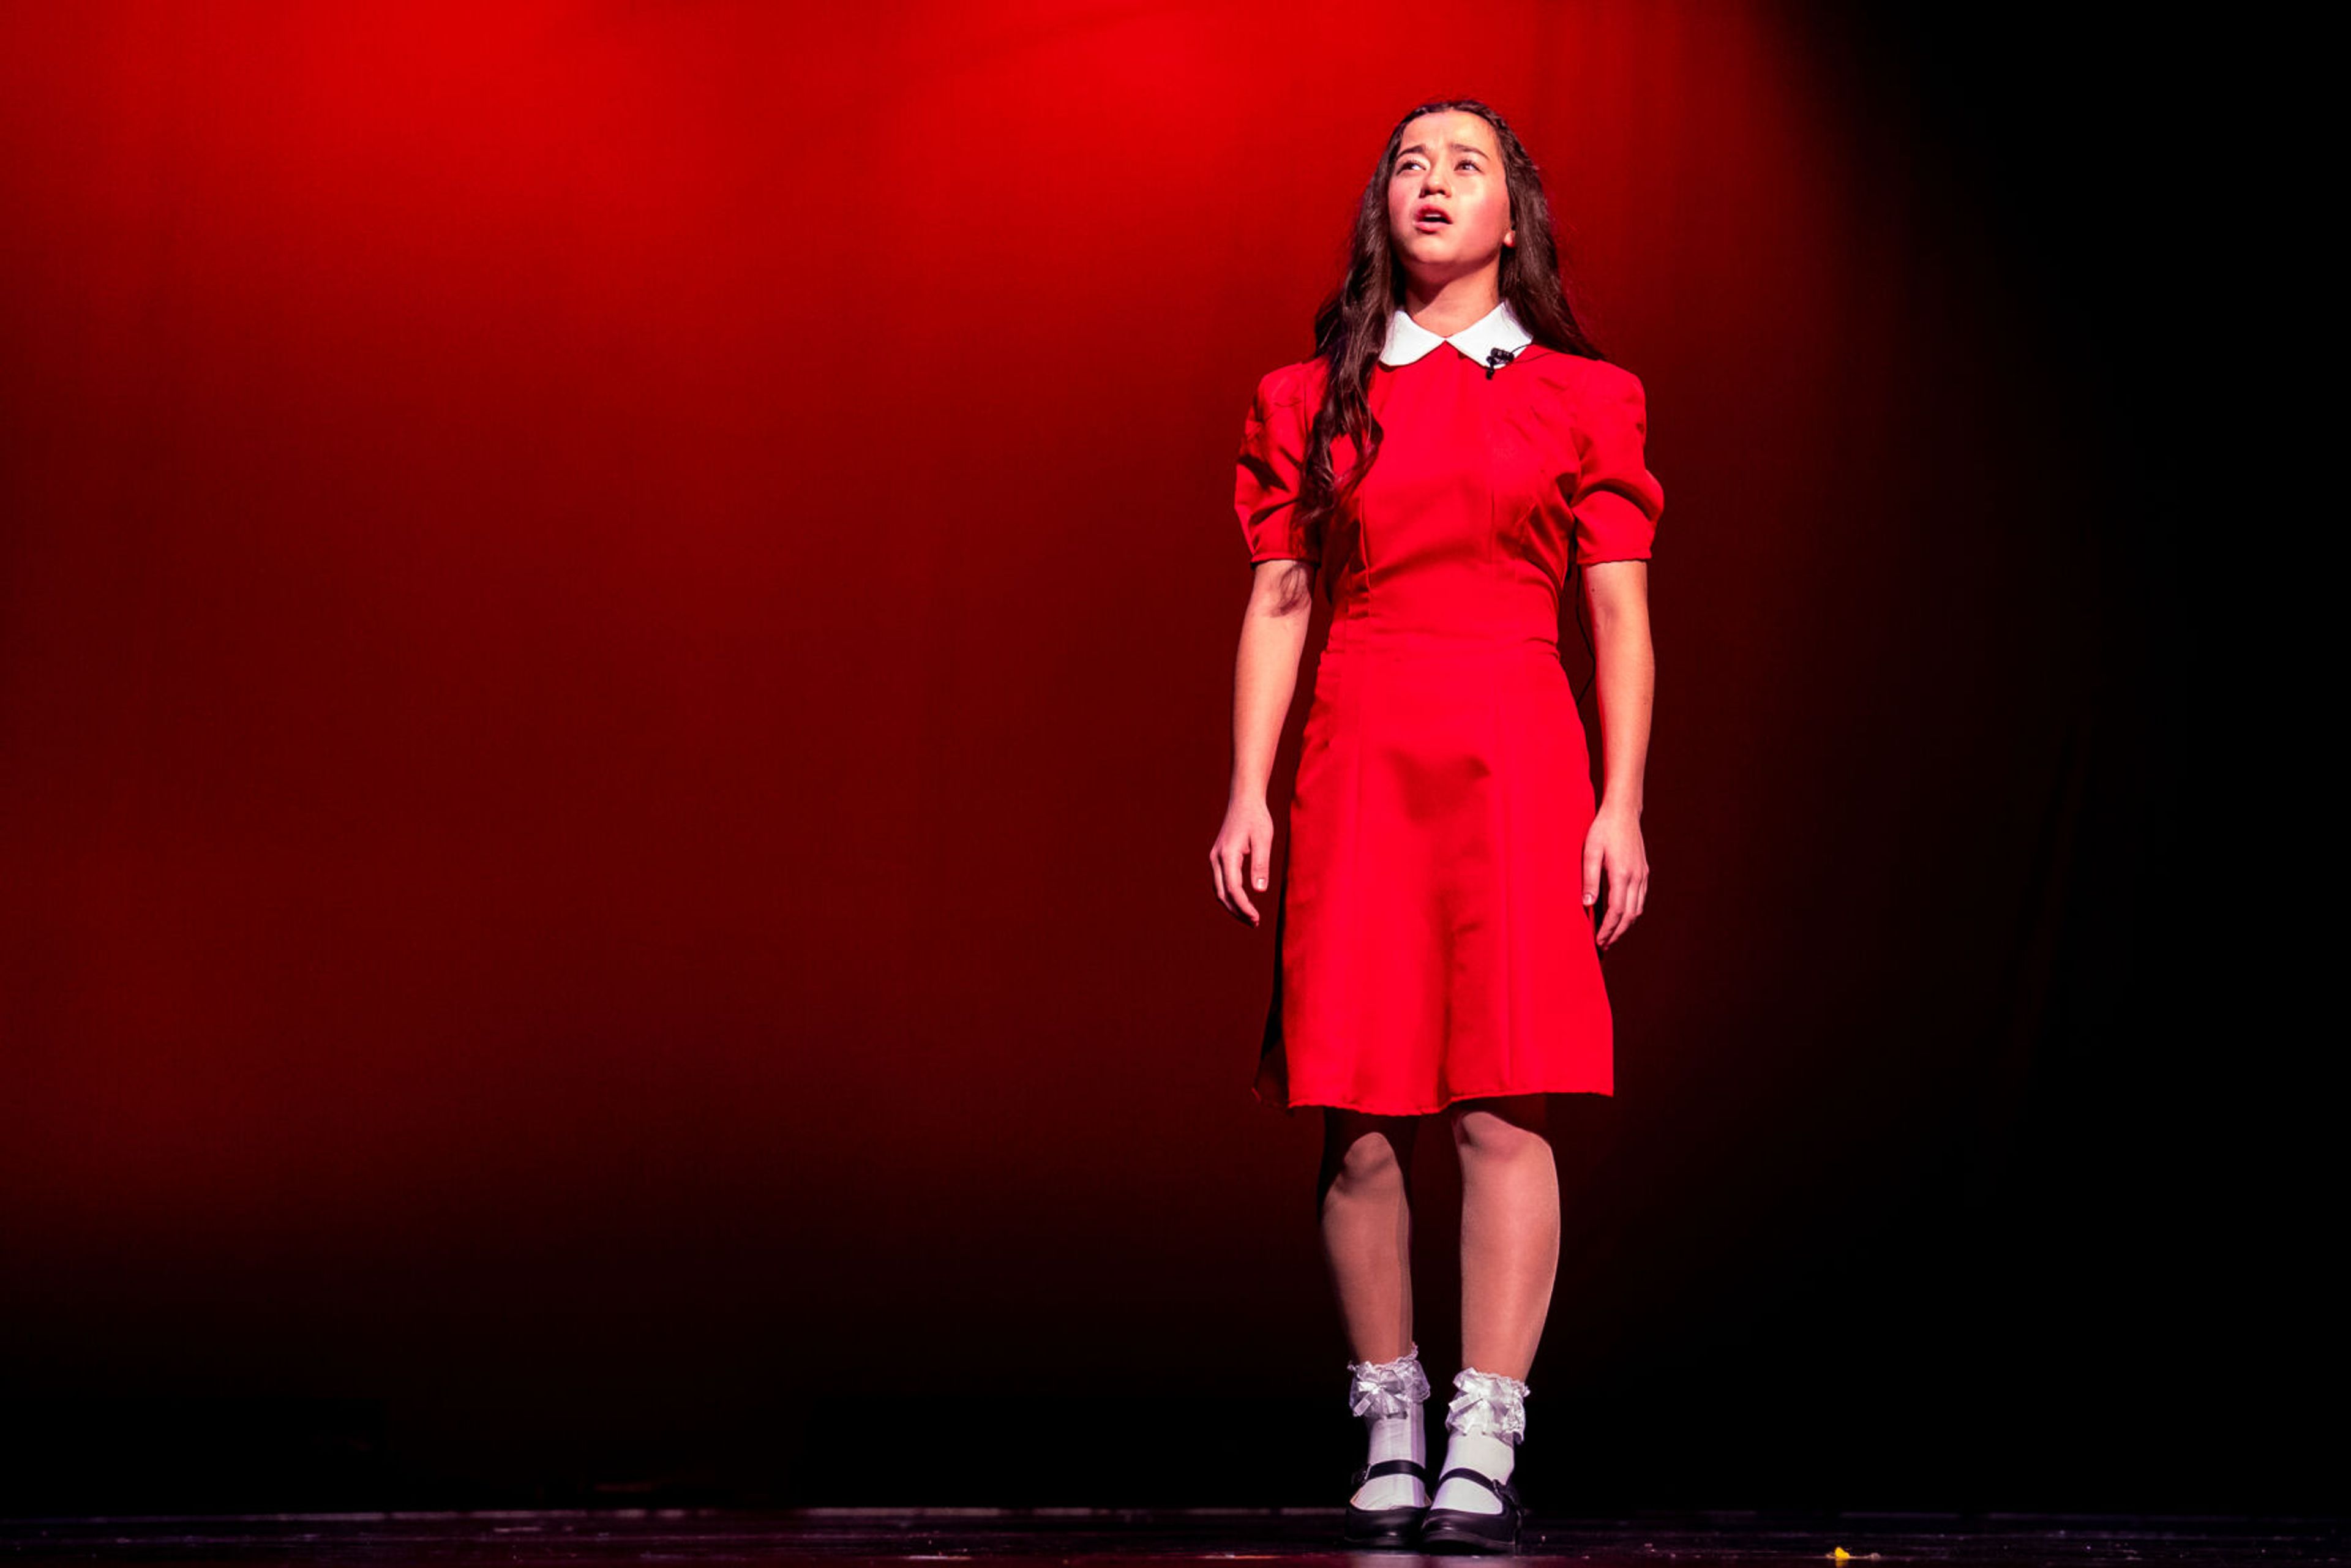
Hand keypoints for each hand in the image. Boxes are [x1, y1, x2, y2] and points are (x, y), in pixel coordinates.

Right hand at [1212, 796, 1276, 926]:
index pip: (1233, 889)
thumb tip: (1259, 890)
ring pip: (1219, 890)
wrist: (1244, 800)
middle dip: (1237, 911)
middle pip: (1222, 894)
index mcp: (1227, 855)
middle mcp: (1216, 859)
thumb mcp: (1263, 840)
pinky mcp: (1218, 857)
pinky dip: (1229, 896)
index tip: (1257, 918)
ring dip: (1232, 906)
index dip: (1244, 907)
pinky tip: (1242, 901)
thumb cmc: (1256, 818)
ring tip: (1249, 917)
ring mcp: (1215, 858)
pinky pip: (1220, 882)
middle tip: (1254, 923)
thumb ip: (1260, 865)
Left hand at [1581, 805, 1647, 952]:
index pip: (1617, 911)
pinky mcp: (1643, 871)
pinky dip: (1632, 912)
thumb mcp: (1590, 852)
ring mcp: (1642, 875)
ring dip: (1625, 925)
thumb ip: (1589, 879)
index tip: (1599, 941)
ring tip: (1612, 935)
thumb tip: (1587, 904)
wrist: (1623, 812)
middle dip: (1617, 933)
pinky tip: (1622, 916)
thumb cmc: (1603, 829)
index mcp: (1622, 874)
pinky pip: (1640, 898)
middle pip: (1630, 915)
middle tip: (1604, 945)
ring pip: (1637, 909)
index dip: (1608, 929)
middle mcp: (1636, 877)